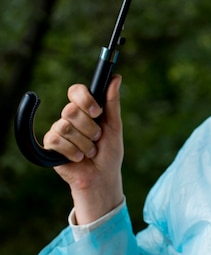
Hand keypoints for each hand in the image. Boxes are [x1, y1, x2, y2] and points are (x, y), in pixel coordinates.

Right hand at [43, 74, 124, 223]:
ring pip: (64, 126)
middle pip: (70, 110)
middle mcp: (70, 117)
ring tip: (90, 151)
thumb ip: (112, 102)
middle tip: (97, 138)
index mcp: (86, 109)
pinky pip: (56, 140)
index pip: (76, 91)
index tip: (96, 112)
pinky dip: (73, 151)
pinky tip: (79, 157)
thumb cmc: (110, 152)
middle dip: (89, 128)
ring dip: (83, 142)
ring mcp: (59, 130)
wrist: (101, 177)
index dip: (84, 99)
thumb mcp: (114, 126)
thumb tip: (116, 77)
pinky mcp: (50, 145)